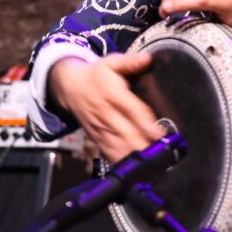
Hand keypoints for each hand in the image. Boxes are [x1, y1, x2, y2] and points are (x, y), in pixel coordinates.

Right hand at [48, 54, 163, 161]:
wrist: (69, 87)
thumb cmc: (95, 75)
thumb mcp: (111, 62)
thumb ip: (130, 61)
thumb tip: (148, 58)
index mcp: (113, 95)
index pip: (132, 111)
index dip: (146, 123)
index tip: (159, 134)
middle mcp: (107, 114)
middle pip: (126, 134)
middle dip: (143, 146)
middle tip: (162, 157)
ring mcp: (101, 128)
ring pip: (118, 147)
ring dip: (134, 158)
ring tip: (151, 169)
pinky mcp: (97, 138)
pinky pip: (108, 152)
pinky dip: (120, 162)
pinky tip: (133, 173)